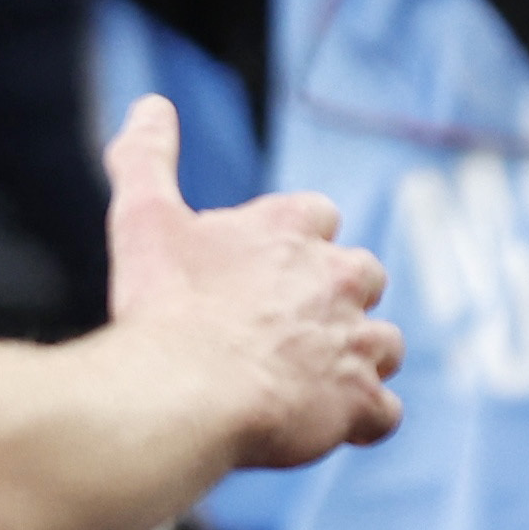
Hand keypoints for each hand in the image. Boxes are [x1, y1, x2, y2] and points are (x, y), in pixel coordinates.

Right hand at [100, 94, 399, 469]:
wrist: (184, 391)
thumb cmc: (163, 305)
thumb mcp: (143, 217)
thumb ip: (146, 156)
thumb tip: (150, 105)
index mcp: (291, 227)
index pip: (318, 216)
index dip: (294, 242)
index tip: (259, 270)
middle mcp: (337, 276)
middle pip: (362, 275)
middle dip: (336, 297)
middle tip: (285, 327)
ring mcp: (355, 341)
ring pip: (383, 343)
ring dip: (357, 357)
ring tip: (308, 380)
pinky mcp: (359, 401)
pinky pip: (385, 412)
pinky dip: (363, 418)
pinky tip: (329, 425)